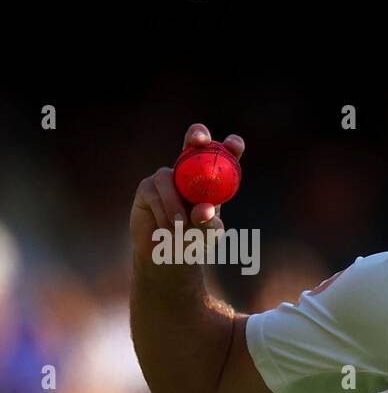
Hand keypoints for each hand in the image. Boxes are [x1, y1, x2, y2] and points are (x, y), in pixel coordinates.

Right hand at [130, 123, 244, 264]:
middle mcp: (189, 172)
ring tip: (182, 226)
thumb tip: (203, 209)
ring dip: (176, 205)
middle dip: (197, 135)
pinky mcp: (147, 187)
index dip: (230, 147)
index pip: (224, 157)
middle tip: (200, 140)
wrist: (169, 257)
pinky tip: (168, 229)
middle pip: (192, 143)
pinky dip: (164, 213)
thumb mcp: (208, 234)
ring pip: (170, 178)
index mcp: (212, 180)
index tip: (234, 144)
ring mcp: (167, 177)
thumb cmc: (196, 241)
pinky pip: (155, 193)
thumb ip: (209, 222)